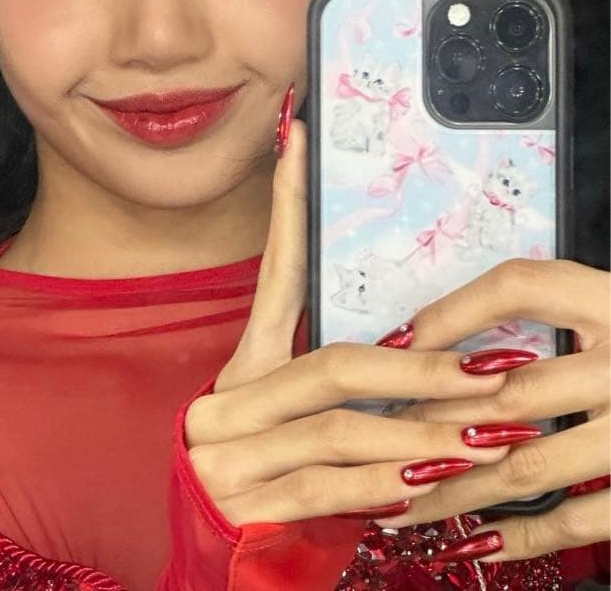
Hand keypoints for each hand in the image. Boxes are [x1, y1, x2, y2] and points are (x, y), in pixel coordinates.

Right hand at [184, 122, 526, 526]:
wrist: (201, 551)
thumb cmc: (260, 472)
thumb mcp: (285, 419)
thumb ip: (334, 387)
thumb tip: (414, 347)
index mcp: (243, 367)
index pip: (273, 275)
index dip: (288, 207)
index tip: (299, 141)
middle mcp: (229, 403)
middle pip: (332, 365)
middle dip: (420, 370)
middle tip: (488, 371)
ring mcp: (230, 456)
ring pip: (340, 429)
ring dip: (423, 434)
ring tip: (486, 435)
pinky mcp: (244, 507)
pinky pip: (329, 490)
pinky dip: (384, 484)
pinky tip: (429, 485)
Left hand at [384, 259, 609, 561]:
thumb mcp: (605, 309)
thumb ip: (545, 311)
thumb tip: (431, 339)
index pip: (520, 285)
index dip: (451, 311)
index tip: (395, 343)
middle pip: (509, 390)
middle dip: (432, 420)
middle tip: (375, 440)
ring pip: (528, 463)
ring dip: (456, 489)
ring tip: (400, 505)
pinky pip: (577, 520)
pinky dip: (519, 537)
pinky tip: (474, 545)